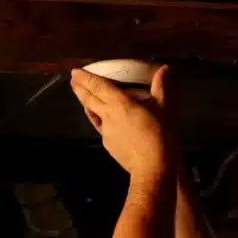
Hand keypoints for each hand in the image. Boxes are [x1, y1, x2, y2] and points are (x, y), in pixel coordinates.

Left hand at [70, 65, 174, 179]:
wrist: (151, 168)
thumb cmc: (159, 136)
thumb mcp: (165, 109)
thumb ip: (162, 87)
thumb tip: (165, 68)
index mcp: (119, 103)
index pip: (98, 86)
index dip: (86, 77)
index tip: (75, 71)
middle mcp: (108, 115)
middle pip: (89, 99)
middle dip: (79, 88)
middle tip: (72, 80)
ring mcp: (106, 131)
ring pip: (92, 114)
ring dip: (85, 104)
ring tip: (83, 98)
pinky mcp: (108, 145)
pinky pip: (100, 127)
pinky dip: (98, 119)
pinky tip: (103, 121)